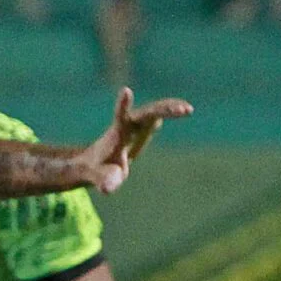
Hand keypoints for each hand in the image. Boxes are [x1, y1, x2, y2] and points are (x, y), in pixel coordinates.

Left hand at [76, 87, 193, 192]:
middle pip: (145, 113)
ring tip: (188, 110)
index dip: (122, 106)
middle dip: (163, 109)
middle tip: (184, 110)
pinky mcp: (140, 129)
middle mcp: (125, 127)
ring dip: (170, 109)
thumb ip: (103, 180)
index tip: (126, 91)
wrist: (91, 163)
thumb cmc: (94, 171)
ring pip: (153, 112)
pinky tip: (184, 109)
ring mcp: (133, 126)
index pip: (119, 119)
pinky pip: (155, 117)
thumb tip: (108, 189)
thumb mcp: (98, 178)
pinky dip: (169, 112)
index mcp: (115, 136)